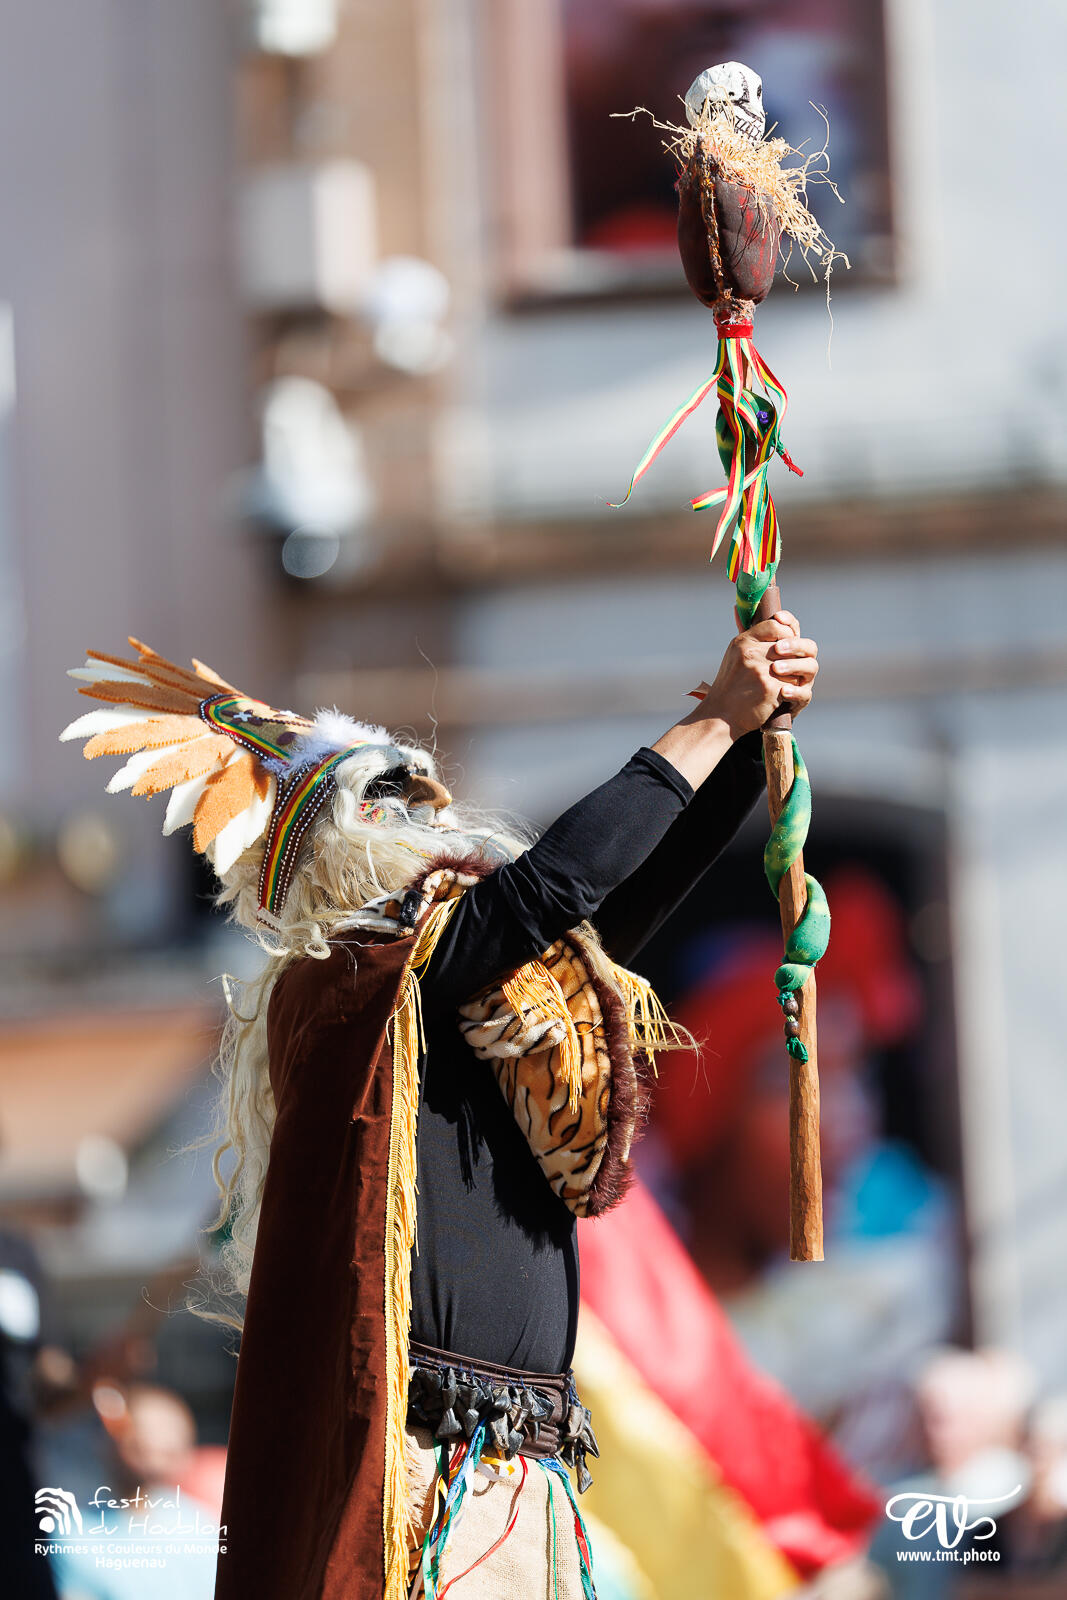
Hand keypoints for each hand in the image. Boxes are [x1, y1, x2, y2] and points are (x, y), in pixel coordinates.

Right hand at [688, 609, 818, 737]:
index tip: (784, 646)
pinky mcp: (771, 689)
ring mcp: (762, 670)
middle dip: (793, 656)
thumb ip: (754, 638)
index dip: (787, 633)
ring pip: (795, 665)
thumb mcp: (735, 654)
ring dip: (792, 675)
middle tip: (786, 667)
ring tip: (781, 682)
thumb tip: (767, 616)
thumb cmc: (731, 685)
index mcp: (743, 641)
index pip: (776, 624)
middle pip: (789, 644)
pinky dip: (791, 691)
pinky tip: (780, 696)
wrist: (721, 716)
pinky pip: (795, 684)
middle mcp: (752, 653)